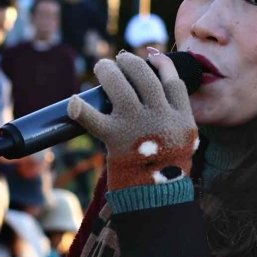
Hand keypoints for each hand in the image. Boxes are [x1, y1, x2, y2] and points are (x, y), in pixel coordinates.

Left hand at [68, 51, 197, 191]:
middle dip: (131, 63)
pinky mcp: (116, 138)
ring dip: (109, 71)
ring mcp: (137, 125)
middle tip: (120, 58)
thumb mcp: (183, 143)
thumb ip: (174, 120)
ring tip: (103, 66)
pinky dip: (81, 109)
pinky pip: (93, 119)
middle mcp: (161, 117)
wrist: (156, 199)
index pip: (172, 81)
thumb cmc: (166, 171)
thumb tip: (160, 95)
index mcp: (181, 119)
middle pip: (145, 77)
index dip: (161, 64)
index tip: (151, 57)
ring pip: (121, 86)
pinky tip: (74, 101)